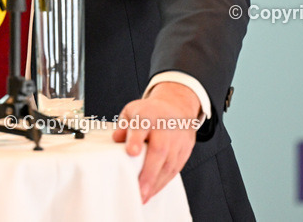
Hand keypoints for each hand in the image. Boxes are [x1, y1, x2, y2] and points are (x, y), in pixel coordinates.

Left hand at [111, 82, 199, 202]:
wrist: (176, 105)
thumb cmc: (149, 112)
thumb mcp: (131, 111)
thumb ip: (123, 126)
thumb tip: (116, 139)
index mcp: (147, 115)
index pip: (141, 127)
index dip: (136, 140)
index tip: (131, 152)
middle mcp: (164, 127)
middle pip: (159, 150)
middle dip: (149, 172)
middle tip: (139, 191)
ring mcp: (177, 139)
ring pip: (169, 163)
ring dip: (156, 183)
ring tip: (143, 197)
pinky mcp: (185, 149)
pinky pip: (175, 169)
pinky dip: (164, 182)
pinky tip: (153, 191)